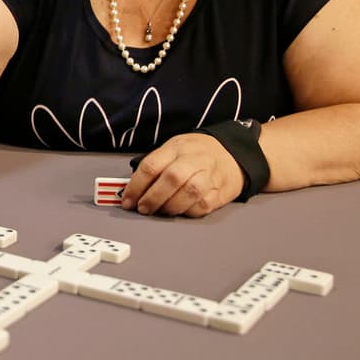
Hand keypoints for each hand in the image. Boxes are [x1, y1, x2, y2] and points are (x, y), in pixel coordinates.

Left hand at [121, 133, 243, 216]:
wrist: (232, 154)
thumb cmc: (196, 153)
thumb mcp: (173, 149)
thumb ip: (155, 166)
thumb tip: (132, 189)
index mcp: (177, 147)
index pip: (152, 165)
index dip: (136, 186)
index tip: (127, 200)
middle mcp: (194, 159)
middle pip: (172, 178)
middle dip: (152, 198)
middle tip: (142, 208)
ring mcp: (209, 175)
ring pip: (189, 193)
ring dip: (169, 207)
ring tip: (160, 211)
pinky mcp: (220, 192)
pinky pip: (202, 206)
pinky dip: (187, 212)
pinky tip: (180, 211)